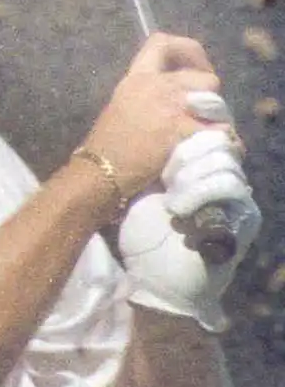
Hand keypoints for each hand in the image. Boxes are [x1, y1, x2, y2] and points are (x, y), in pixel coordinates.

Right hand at [78, 32, 222, 221]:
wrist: (101, 171)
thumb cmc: (105, 145)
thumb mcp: (121, 107)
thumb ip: (148, 95)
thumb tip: (175, 97)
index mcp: (137, 78)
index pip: (162, 43)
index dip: (187, 50)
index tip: (193, 66)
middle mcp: (158, 87)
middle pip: (205, 77)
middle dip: (209, 95)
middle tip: (203, 112)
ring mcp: (173, 108)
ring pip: (217, 103)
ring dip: (217, 119)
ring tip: (207, 134)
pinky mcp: (185, 130)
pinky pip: (220, 131)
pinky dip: (222, 142)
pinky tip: (213, 149)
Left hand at [119, 118, 260, 331]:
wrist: (154, 278)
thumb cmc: (143, 235)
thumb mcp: (144, 190)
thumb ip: (156, 159)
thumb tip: (155, 120)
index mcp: (201, 167)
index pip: (214, 127)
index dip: (204, 112)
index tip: (181, 109)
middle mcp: (224, 178)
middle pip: (220, 140)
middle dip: (187, 152)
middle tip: (164, 176)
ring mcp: (236, 199)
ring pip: (224, 163)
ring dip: (191, 176)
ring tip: (170, 199)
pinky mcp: (244, 218)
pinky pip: (230, 188)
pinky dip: (200, 192)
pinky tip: (177, 209)